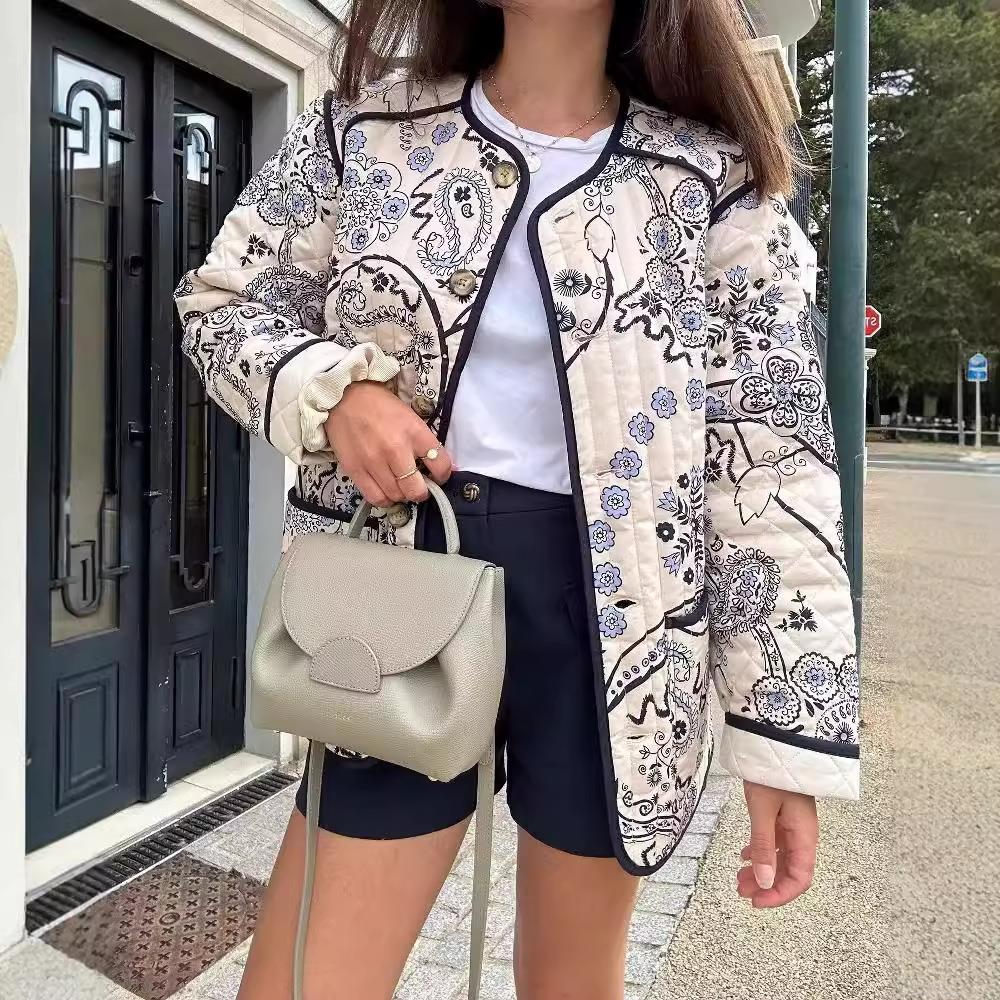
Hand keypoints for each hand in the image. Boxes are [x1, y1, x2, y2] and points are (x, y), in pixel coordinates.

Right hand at [324, 382, 451, 506]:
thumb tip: (442, 466)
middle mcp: (396, 450)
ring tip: (399, 486)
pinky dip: (384, 499)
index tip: (438, 475)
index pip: (441, 465)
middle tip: (418, 486)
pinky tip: (385, 491)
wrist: (344, 397)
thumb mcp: (410, 417)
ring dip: (402, 495)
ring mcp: (374, 462)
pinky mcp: (356, 470)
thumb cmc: (380, 406)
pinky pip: (375, 497)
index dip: (444, 475)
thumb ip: (424, 442)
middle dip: (421, 491)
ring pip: (397, 496)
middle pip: (417, 489)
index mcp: (415, 432)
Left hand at [737, 781, 816, 908]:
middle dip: (767, 885)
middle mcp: (802, 834)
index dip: (780, 895)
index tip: (757, 901)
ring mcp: (792, 825)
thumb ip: (764, 846)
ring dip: (762, 870)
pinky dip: (760, 852)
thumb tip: (764, 882)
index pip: (800, 878)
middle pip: (789, 871)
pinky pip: (775, 842)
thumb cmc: (771, 775)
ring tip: (739, 877)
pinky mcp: (782, 816)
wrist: (774, 743)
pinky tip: (744, 856)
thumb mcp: (763, 811)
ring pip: (780, 858)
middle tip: (741, 890)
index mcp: (804, 836)